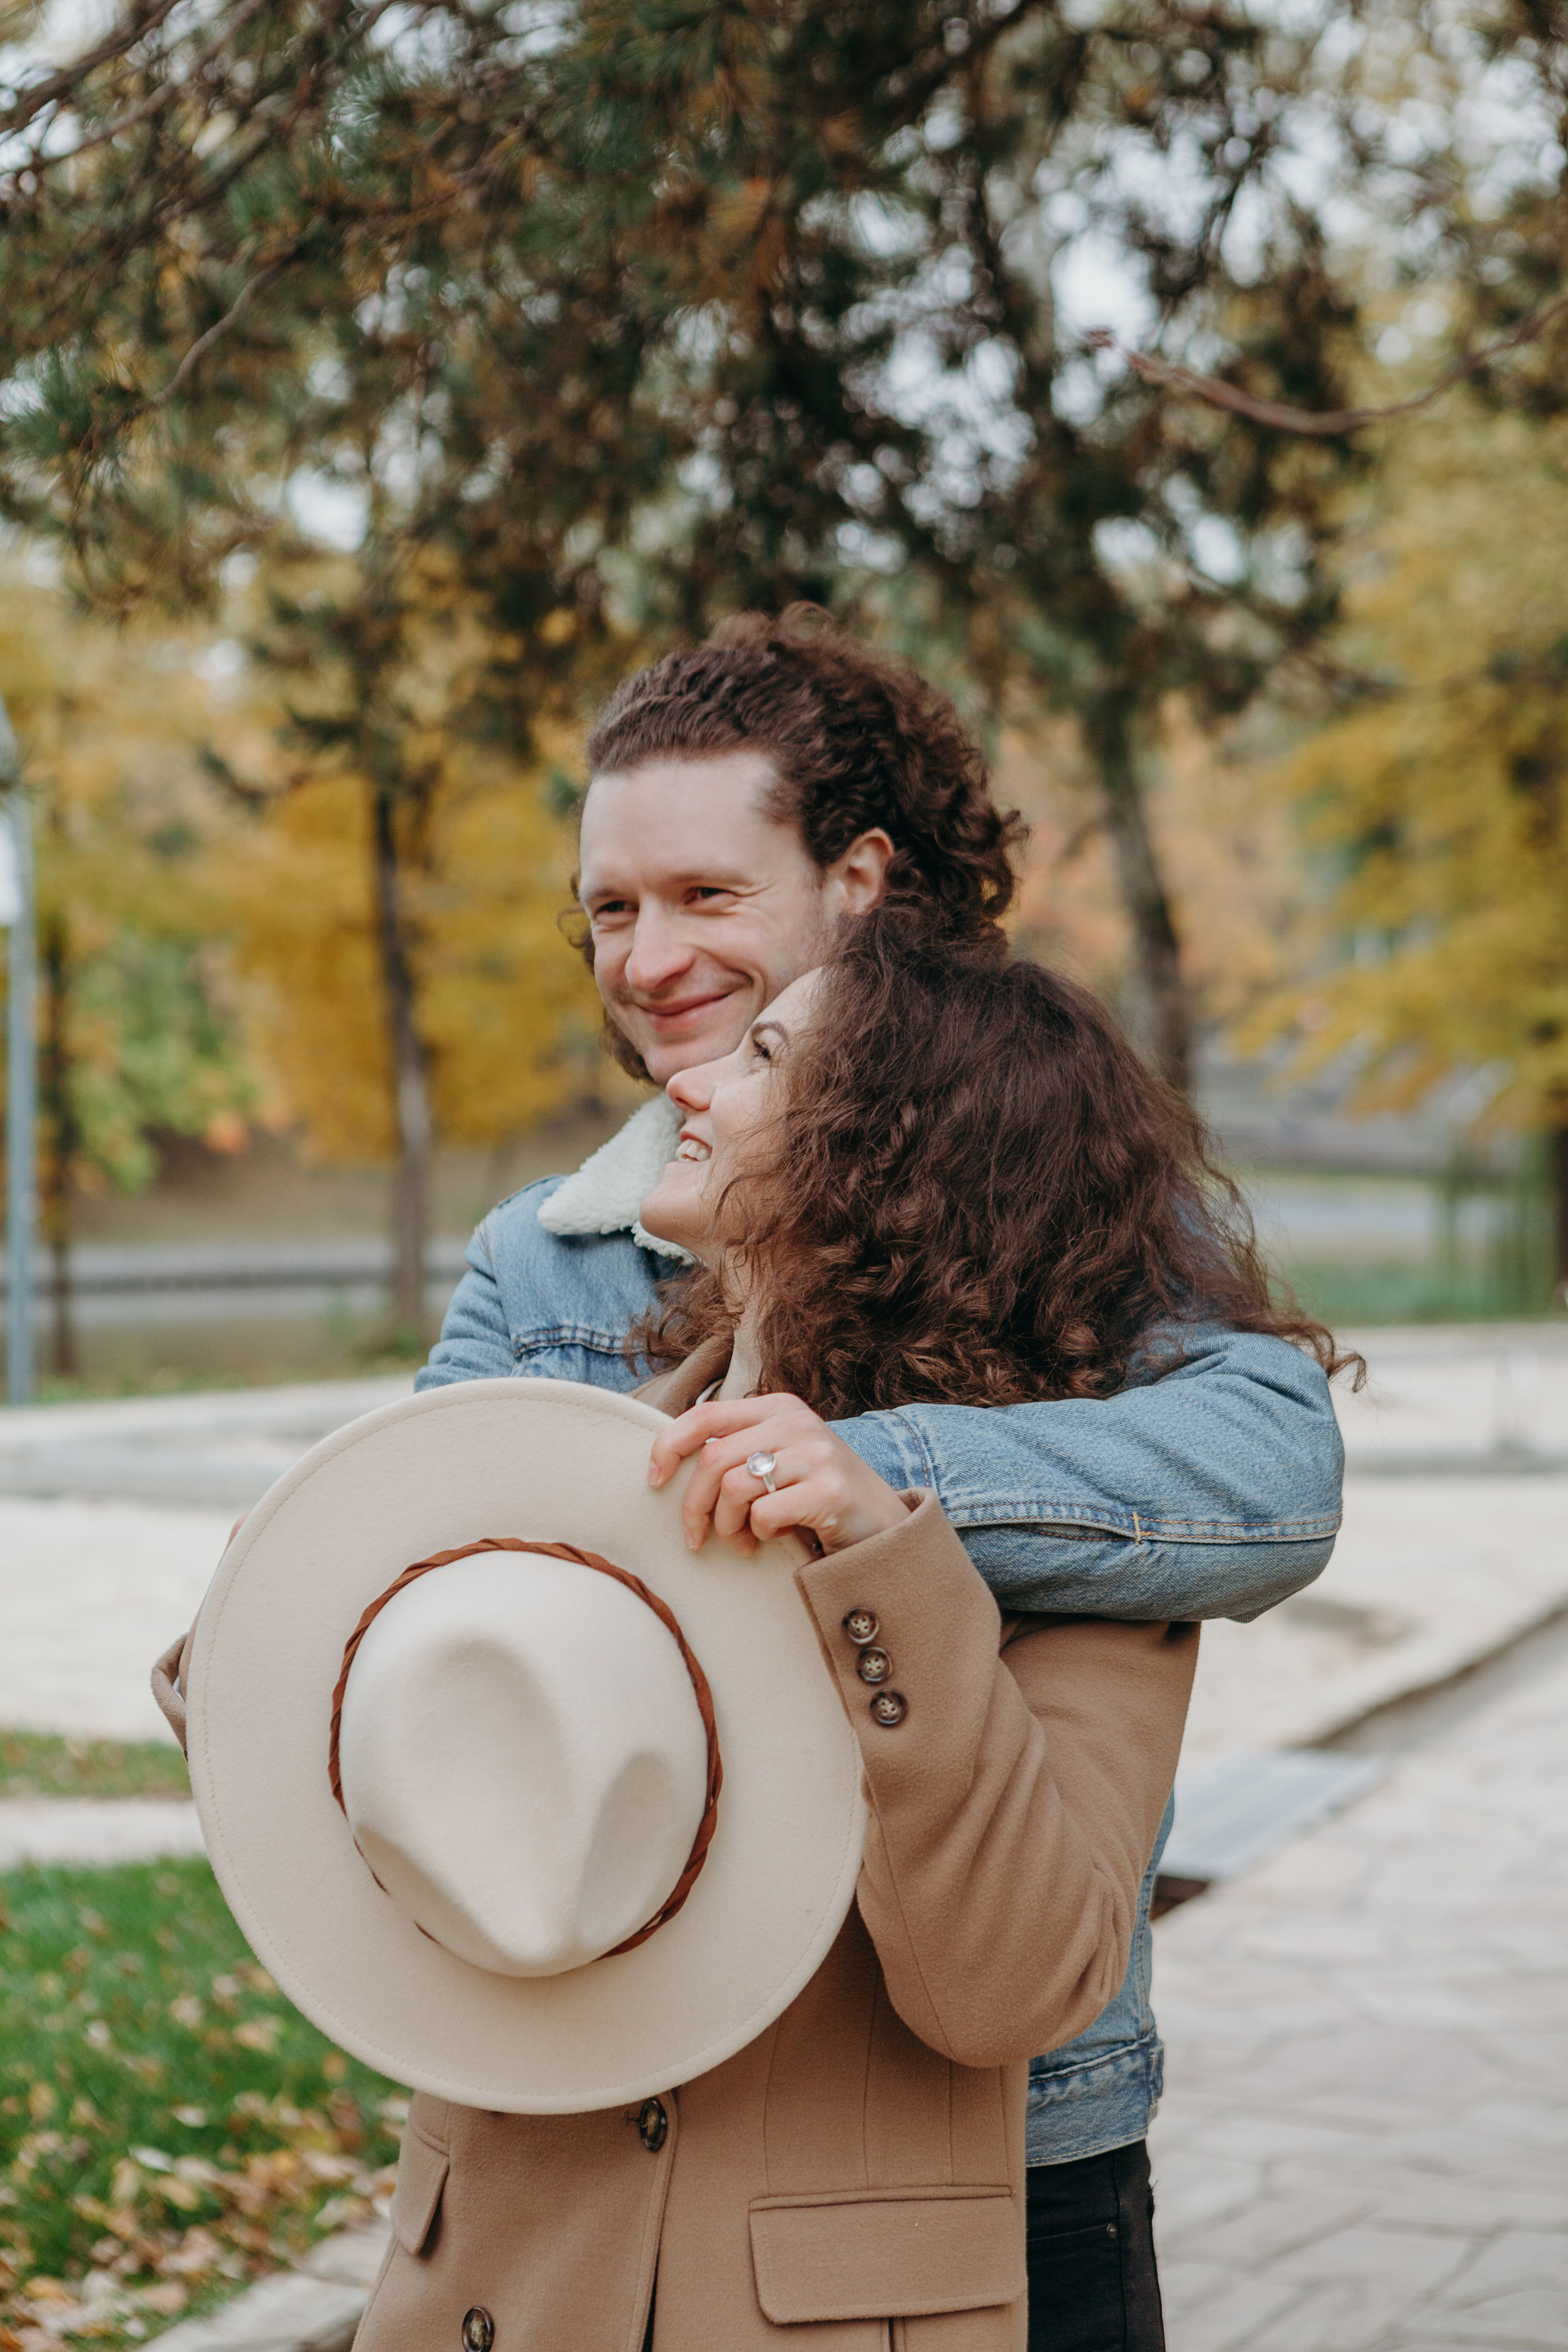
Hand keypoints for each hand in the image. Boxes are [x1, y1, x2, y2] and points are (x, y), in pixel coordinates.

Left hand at [648, 1394, 912, 1556]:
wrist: (883, 1526)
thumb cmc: (817, 1496)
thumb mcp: (779, 1458)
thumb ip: (738, 1450)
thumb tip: (671, 1460)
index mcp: (778, 1407)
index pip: (704, 1415)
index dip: (668, 1446)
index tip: (653, 1480)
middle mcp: (797, 1422)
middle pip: (713, 1460)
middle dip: (694, 1507)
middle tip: (696, 1538)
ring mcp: (817, 1453)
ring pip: (734, 1488)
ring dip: (728, 1527)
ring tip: (744, 1541)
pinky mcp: (831, 1490)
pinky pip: (765, 1514)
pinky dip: (760, 1534)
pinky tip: (778, 1537)